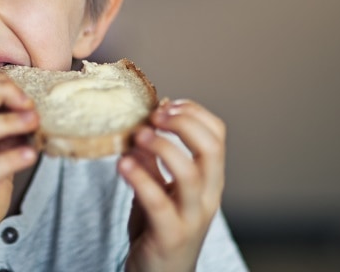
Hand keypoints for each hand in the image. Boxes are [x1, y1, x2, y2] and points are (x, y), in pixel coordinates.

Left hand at [119, 99, 225, 271]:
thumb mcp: (159, 188)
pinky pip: (159, 202)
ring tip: (137, 136)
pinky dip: (140, 178)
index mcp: (209, 181)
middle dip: (183, 123)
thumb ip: (154, 160)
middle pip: (211, 148)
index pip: (217, 135)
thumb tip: (144, 123)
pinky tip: (122, 164)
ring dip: (161, 146)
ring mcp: (191, 217)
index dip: (194, 112)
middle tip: (154, 115)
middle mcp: (207, 197)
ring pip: (190, 174)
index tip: (166, 104)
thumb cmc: (158, 230)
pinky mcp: (170, 235)